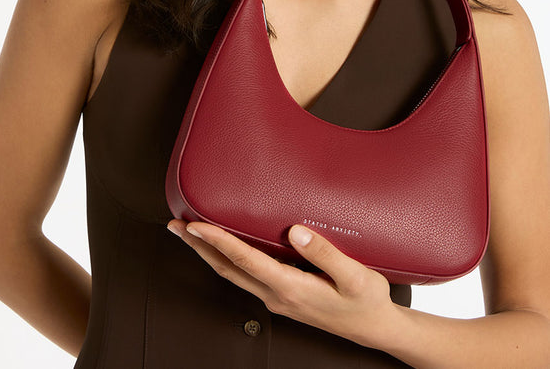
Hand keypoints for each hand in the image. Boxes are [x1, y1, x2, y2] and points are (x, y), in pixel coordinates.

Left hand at [166, 219, 397, 348]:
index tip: (196, 225)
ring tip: (189, 233)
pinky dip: (226, 259)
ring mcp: (277, 298)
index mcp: (290, 288)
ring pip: (233, 273)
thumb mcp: (355, 277)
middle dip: (198, 247)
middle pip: (227, 268)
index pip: (244, 260)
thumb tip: (295, 231)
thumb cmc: (367, 302)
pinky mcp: (282, 296)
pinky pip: (245, 276)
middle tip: (176, 225)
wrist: (377, 329)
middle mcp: (277, 295)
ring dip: (208, 253)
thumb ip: (324, 252)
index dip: (217, 240)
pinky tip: (223, 247)